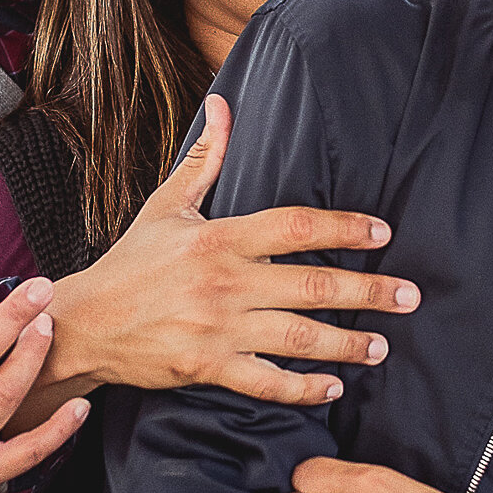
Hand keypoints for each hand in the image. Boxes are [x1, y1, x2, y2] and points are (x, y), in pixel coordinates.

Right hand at [42, 95, 421, 406]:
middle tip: (410, 295)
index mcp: (219, 237)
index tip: (382, 233)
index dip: (344, 228)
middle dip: (369, 292)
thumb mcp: (166, 204)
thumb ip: (206, 158)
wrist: (82, 323)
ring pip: (299, 337)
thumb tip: (223, 105)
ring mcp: (218, 328)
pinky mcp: (207, 367)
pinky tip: (333, 386)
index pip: (295, 227)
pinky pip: (266, 381)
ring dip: (348, 343)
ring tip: (382, 345)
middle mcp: (225, 282)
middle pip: (313, 285)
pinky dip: (302, 387)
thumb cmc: (130, 262)